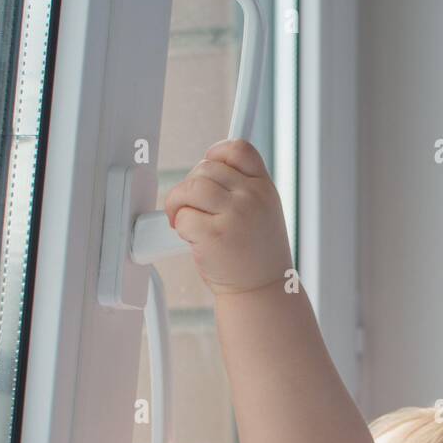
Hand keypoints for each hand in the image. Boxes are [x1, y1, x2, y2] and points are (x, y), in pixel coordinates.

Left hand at [163, 139, 292, 294]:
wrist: (261, 292)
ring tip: (183, 219)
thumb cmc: (256, 258)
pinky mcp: (214, 235)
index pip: (237, 149)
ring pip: (190, 187)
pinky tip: (190, 238)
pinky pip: (183, 216)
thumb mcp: (263, 214)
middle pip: (205, 168)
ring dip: (178, 202)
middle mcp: (252, 198)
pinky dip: (179, 226)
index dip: (215, 154)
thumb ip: (242, 189)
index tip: (204, 171)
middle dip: (190, 187)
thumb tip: (205, 171)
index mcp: (264, 188)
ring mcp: (234, 215)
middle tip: (190, 207)